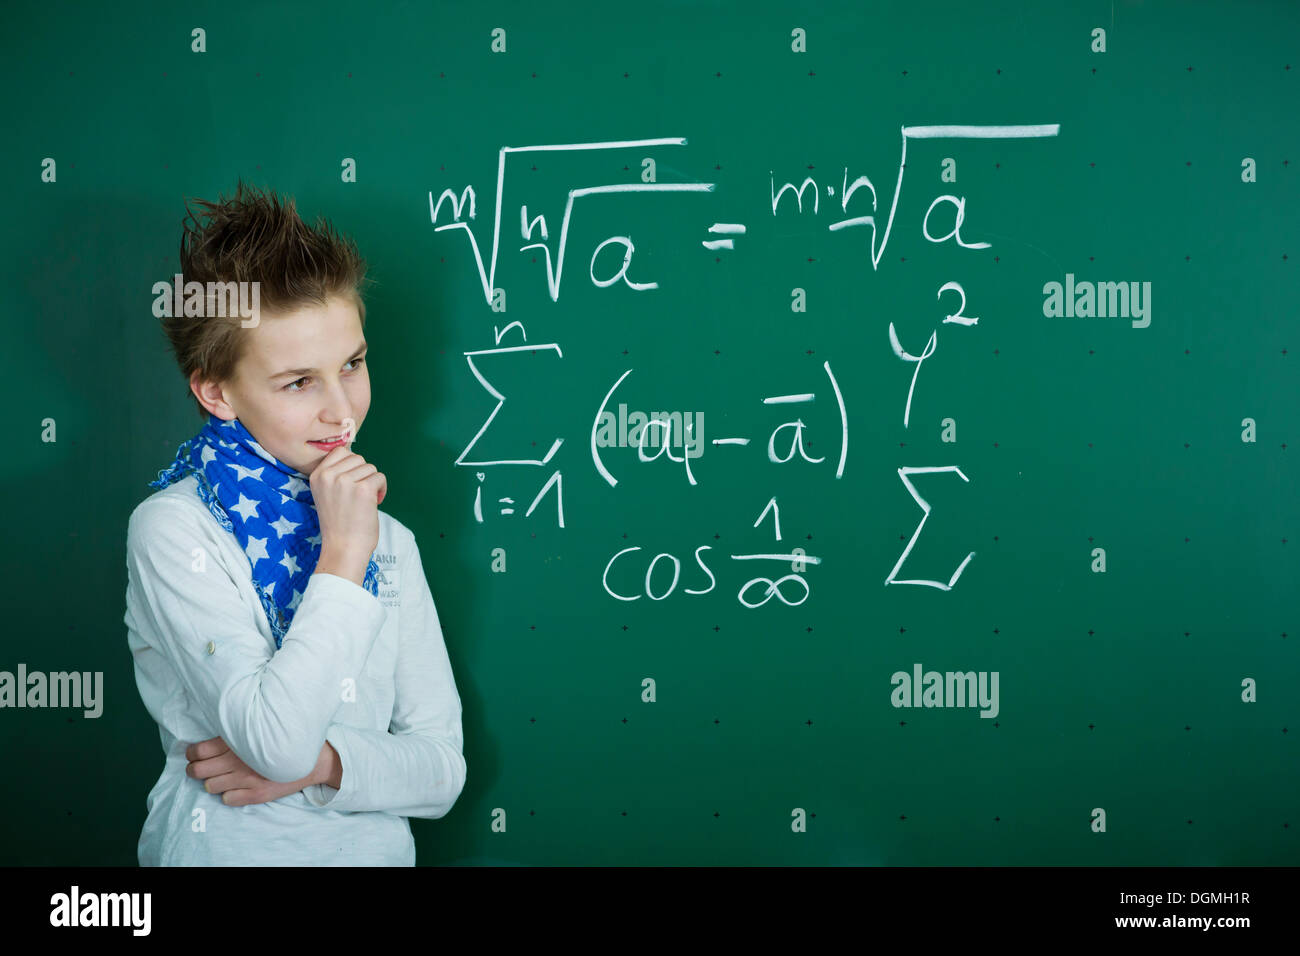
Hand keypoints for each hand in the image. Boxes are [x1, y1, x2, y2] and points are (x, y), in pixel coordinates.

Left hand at [185, 735, 320, 805]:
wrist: (312, 759)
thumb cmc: (282, 741)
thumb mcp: (258, 729)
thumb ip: (234, 734)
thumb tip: (209, 739)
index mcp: (237, 743)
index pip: (199, 751)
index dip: (191, 754)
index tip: (194, 755)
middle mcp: (239, 762)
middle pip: (199, 771)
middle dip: (193, 770)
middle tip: (197, 768)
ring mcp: (247, 780)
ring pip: (210, 787)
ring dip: (212, 782)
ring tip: (219, 778)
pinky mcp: (256, 795)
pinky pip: (227, 799)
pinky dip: (228, 794)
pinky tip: (236, 787)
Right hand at [310, 443, 386, 558]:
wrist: (343, 549)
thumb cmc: (339, 524)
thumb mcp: (327, 494)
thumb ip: (336, 475)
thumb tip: (356, 457)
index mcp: (317, 475)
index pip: (340, 451)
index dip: (352, 464)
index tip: (354, 480)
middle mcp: (328, 476)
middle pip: (358, 458)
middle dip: (364, 474)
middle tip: (361, 494)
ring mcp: (345, 481)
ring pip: (370, 467)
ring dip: (373, 482)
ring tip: (366, 501)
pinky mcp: (363, 489)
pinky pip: (380, 477)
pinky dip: (382, 489)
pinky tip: (375, 503)